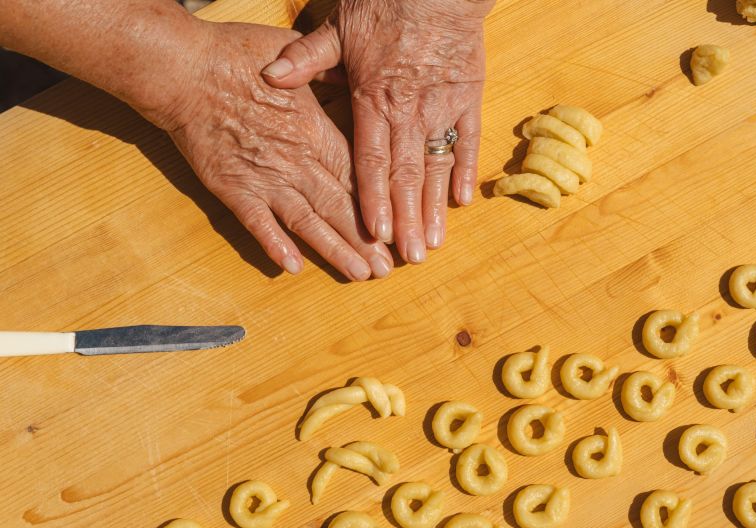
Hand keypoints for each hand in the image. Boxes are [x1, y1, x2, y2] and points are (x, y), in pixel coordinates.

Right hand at [153, 21, 392, 279]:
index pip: (358, 177)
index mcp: (317, 132)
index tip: (397, 227)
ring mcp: (265, 179)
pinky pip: (258, 224)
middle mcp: (297, 162)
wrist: (183, 70)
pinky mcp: (232, 189)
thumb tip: (353, 75)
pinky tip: (294, 268)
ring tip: (359, 274)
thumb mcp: (295, 54)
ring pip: (309, 223)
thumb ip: (327, 71)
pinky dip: (275, 246)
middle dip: (366, 242)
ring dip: (335, 251)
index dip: (379, 205)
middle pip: (341, 208)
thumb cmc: (237, 56)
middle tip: (388, 269)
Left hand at [261, 0, 493, 263]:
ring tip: (433, 243)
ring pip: (436, 166)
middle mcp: (409, 111)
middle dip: (406, 219)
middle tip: (407, 257)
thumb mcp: (339, 27)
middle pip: (405, 175)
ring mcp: (441, 107)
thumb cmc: (385, 3)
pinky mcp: (467, 98)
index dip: (373, 199)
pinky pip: (467, 142)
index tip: (375, 233)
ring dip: (434, 207)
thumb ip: (307, 59)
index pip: (371, 160)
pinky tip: (461, 202)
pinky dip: (463, 172)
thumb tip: (270, 76)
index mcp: (374, 99)